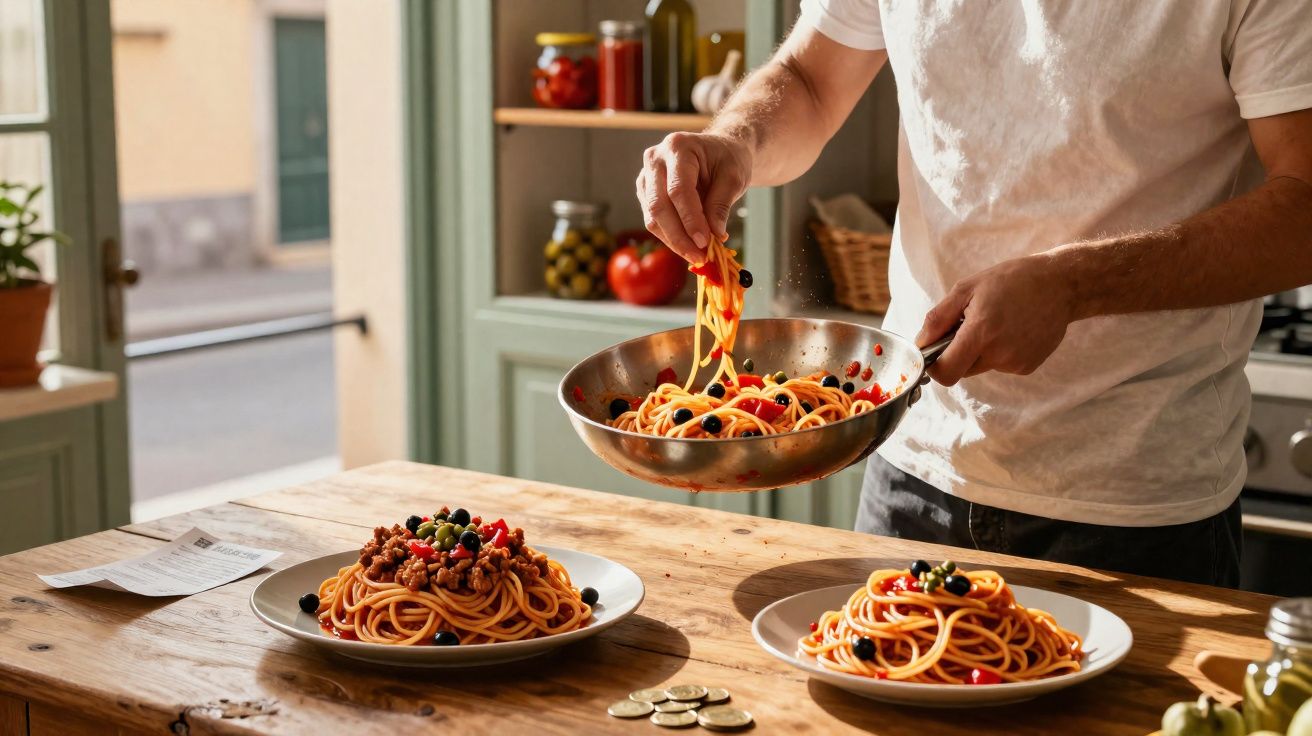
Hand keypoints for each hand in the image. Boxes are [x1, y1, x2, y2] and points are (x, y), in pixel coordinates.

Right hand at [636, 132, 751, 261]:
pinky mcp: (646, 193)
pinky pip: (653, 221)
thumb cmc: (728, 159)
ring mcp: (646, 176)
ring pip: (653, 217)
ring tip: (697, 256)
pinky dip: (671, 237)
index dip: (690, 219)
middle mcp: (655, 159)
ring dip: (674, 241)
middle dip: (679, 236)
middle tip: (700, 257)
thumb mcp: (734, 177)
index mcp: (677, 147)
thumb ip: (721, 204)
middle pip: (659, 205)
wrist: (719, 151)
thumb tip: (715, 235)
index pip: (678, 189)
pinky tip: (688, 247)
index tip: (704, 242)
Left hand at [917, 254, 1076, 385]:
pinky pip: (1001, 365)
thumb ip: (938, 319)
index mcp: (981, 333)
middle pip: (962, 370)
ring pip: (981, 367)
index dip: (935, 367)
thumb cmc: (1010, 281)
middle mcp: (1000, 354)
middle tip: (970, 325)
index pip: (946, 373)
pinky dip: (1000, 352)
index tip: (934, 353)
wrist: (1060, 285)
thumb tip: (920, 343)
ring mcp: (1016, 363)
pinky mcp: (1028, 367)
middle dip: (958, 353)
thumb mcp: (967, 289)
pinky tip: (1012, 330)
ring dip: (980, 351)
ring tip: (996, 323)